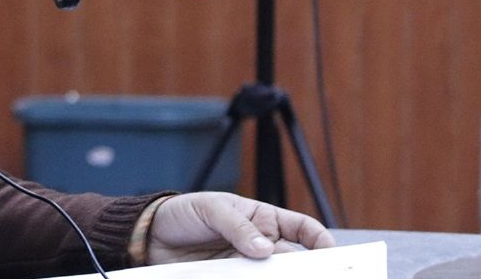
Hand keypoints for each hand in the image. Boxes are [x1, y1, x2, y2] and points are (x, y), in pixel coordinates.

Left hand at [147, 192, 334, 263]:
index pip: (302, 228)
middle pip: (292, 260)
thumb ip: (237, 226)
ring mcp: (246, 266)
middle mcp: (260, 245)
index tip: (330, 252)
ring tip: (273, 278)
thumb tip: (264, 249)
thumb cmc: (184, 212)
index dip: (320, 239)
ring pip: (273, 277)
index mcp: (262, 218)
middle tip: (307, 275)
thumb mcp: (210, 209)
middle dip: (304, 269)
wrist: (150, 235)